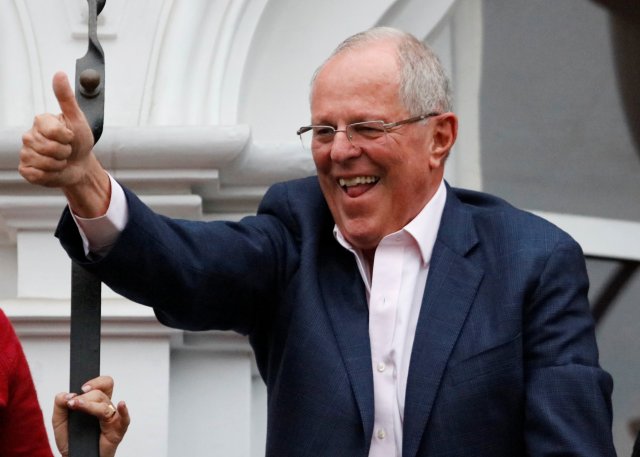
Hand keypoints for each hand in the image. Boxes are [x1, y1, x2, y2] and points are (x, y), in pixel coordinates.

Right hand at [20, 71, 95, 187]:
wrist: (81, 164)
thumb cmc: (79, 141)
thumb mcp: (77, 118)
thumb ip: (66, 98)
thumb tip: (59, 74)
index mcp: (41, 122)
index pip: (53, 131)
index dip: (67, 137)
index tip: (70, 136)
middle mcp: (30, 136)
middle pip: (49, 148)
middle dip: (64, 152)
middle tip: (66, 150)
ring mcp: (26, 153)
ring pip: (44, 162)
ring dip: (59, 164)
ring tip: (60, 159)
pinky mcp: (26, 169)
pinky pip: (36, 174)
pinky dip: (50, 175)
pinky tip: (52, 170)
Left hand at [53, 376, 129, 456]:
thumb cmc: (72, 441)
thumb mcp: (59, 421)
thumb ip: (60, 404)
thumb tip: (68, 394)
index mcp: (96, 402)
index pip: (103, 384)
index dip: (95, 382)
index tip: (82, 389)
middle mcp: (106, 408)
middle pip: (102, 394)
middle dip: (86, 397)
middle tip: (74, 403)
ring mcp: (112, 419)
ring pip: (105, 406)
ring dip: (90, 405)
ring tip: (77, 406)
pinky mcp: (117, 430)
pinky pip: (124, 419)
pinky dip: (124, 411)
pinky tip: (121, 404)